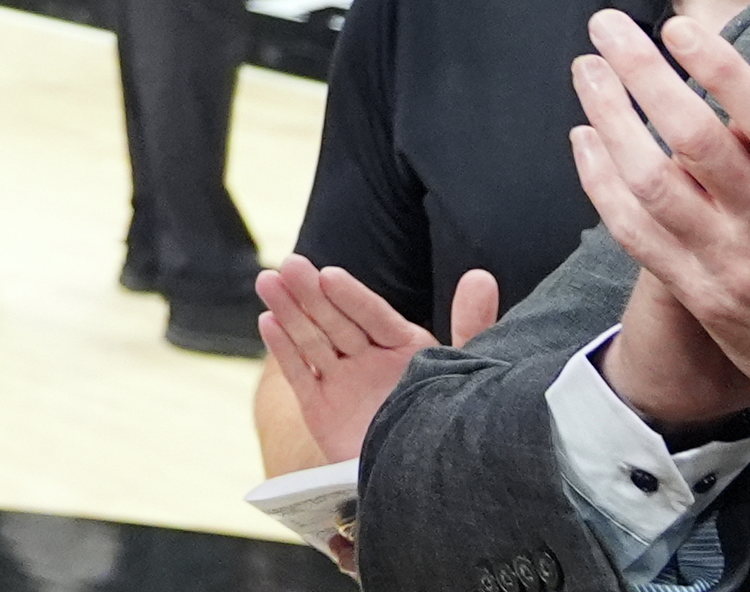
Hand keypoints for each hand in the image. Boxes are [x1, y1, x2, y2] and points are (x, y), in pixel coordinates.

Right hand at [255, 260, 496, 464]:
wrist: (422, 485)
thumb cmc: (445, 420)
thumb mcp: (462, 369)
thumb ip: (470, 324)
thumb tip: (481, 276)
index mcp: (403, 347)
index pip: (374, 316)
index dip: (352, 297)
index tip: (330, 276)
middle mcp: (368, 359)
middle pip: (335, 321)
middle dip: (310, 293)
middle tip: (290, 265)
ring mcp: (341, 381)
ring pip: (312, 340)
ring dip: (289, 311)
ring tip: (268, 281)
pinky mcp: (319, 407)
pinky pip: (300, 374)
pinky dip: (284, 350)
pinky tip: (268, 322)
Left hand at [572, 14, 749, 444]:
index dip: (721, 70)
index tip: (679, 27)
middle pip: (698, 143)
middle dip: (644, 75)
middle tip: (608, 26)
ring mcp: (737, 267)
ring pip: (654, 184)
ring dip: (610, 119)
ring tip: (586, 70)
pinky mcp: (705, 297)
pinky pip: (637, 233)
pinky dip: (603, 182)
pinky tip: (585, 139)